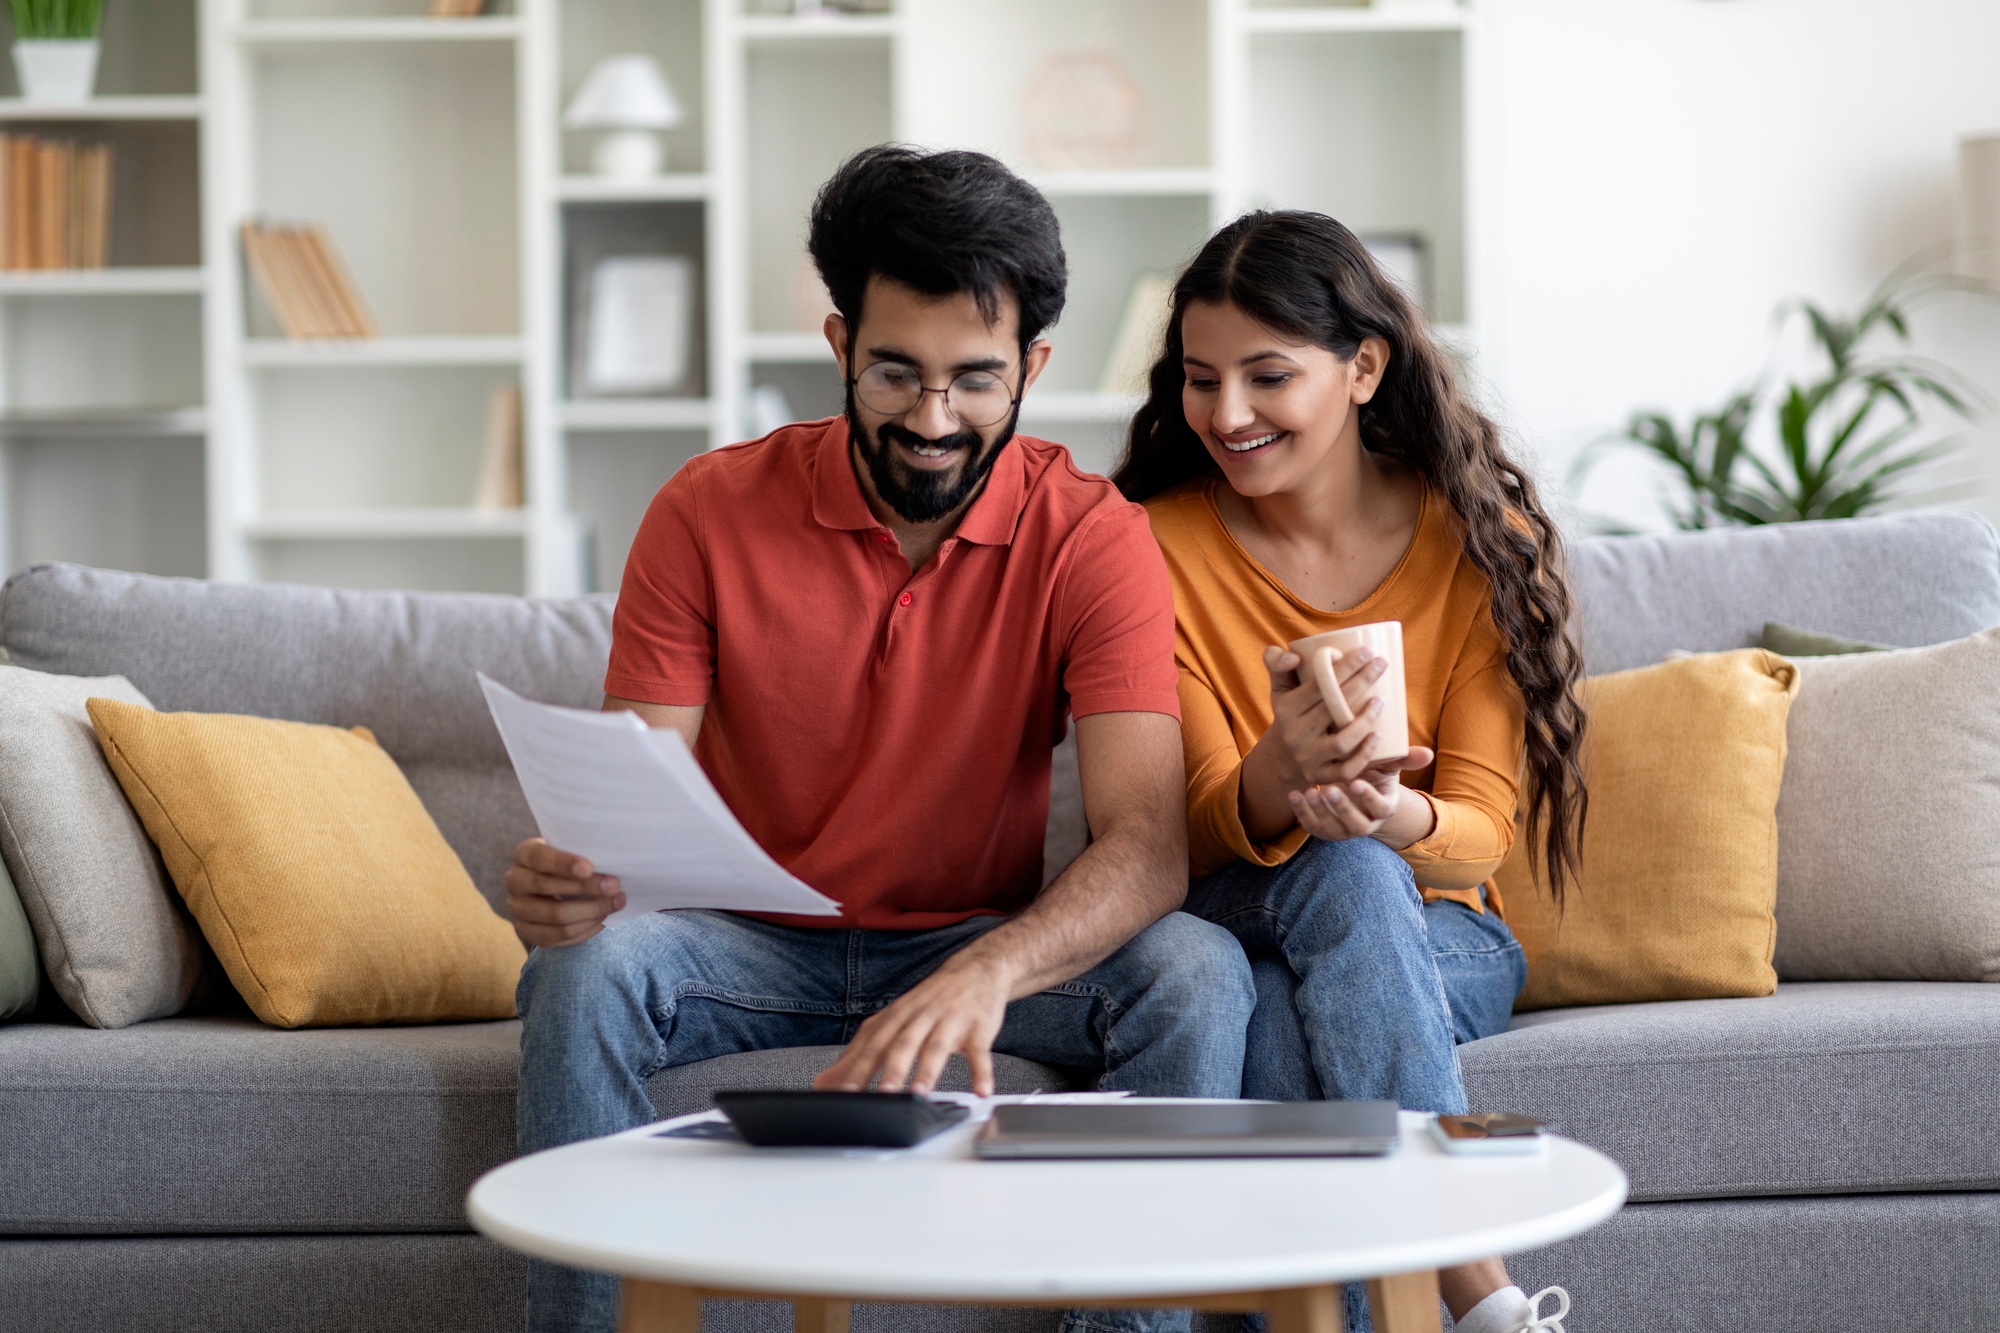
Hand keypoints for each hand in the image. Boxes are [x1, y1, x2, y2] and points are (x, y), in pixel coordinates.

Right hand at [503, 837, 626, 948]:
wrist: (556, 885)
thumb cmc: (571, 863)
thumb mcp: (573, 851)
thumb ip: (585, 853)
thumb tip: (613, 864)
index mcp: (524, 853)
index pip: (539, 857)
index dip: (563, 864)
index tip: (589, 868)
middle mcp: (514, 880)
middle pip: (546, 887)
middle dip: (585, 888)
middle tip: (614, 887)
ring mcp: (517, 908)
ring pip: (555, 916)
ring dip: (591, 911)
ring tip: (616, 903)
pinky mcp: (526, 931)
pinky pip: (558, 936)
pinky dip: (585, 929)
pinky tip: (603, 919)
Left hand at [812, 957, 1012, 1096]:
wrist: (976, 969)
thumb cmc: (929, 1002)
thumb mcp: (891, 1022)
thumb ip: (858, 1054)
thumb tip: (823, 1082)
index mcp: (896, 1018)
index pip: (871, 1046)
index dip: (857, 1070)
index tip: (844, 1094)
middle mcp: (920, 1018)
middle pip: (902, 1044)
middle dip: (891, 1070)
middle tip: (883, 1095)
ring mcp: (949, 1022)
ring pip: (936, 1047)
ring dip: (928, 1071)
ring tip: (921, 1094)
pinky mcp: (977, 1029)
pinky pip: (979, 1053)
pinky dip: (981, 1072)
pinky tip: (981, 1091)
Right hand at [1257, 644, 1396, 790]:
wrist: (1282, 758)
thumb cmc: (1291, 713)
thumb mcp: (1279, 688)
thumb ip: (1276, 662)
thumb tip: (1294, 656)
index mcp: (1286, 709)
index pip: (1318, 685)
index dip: (1344, 667)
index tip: (1366, 652)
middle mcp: (1295, 734)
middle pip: (1332, 708)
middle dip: (1360, 682)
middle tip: (1381, 665)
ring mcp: (1308, 758)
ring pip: (1341, 741)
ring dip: (1364, 721)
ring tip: (1380, 701)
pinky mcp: (1320, 777)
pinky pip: (1346, 770)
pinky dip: (1364, 755)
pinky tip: (1377, 737)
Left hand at [1290, 747, 1435, 842]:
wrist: (1354, 785)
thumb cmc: (1373, 771)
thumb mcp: (1388, 764)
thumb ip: (1404, 757)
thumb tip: (1428, 753)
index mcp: (1384, 807)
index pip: (1380, 807)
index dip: (1369, 797)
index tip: (1356, 782)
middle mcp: (1366, 823)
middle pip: (1356, 824)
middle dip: (1342, 808)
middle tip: (1328, 789)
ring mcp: (1344, 830)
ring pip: (1333, 829)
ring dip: (1320, 812)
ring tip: (1309, 791)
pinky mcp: (1325, 830)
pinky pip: (1313, 827)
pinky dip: (1302, 813)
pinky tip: (1294, 794)